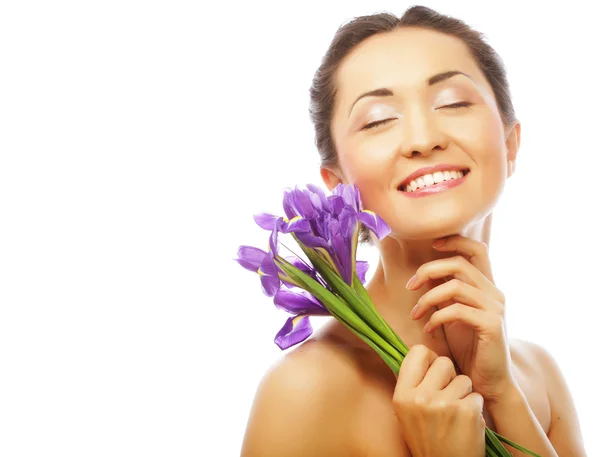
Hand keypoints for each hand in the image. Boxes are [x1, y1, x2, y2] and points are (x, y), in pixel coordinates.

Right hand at [393, 344, 485, 456]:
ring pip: (463, 379)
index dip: (430, 359)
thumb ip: (412, 384)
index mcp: (402, 395)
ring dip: (464, 394)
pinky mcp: (466, 412)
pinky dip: (475, 408)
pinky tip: (467, 423)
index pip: (417, 352)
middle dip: (450, 376)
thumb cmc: (427, 439)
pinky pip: (477, 395)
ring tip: (456, 413)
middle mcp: (420, 397)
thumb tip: (424, 355)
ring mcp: (443, 404)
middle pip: (444, 362)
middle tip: (447, 396)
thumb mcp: (406, 411)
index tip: (433, 371)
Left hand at [407, 234, 516, 404]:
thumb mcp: (454, 314)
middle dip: (428, 270)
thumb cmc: (469, 349)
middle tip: (410, 286)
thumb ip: (447, 293)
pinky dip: (436, 317)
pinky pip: (457, 310)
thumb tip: (426, 274)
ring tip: (416, 314)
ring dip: (428, 298)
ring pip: (456, 286)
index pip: (477, 249)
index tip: (432, 245)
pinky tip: (428, 329)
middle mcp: (495, 293)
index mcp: (487, 286)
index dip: (455, 240)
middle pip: (460, 263)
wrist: (489, 383)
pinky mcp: (492, 325)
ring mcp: (496, 308)